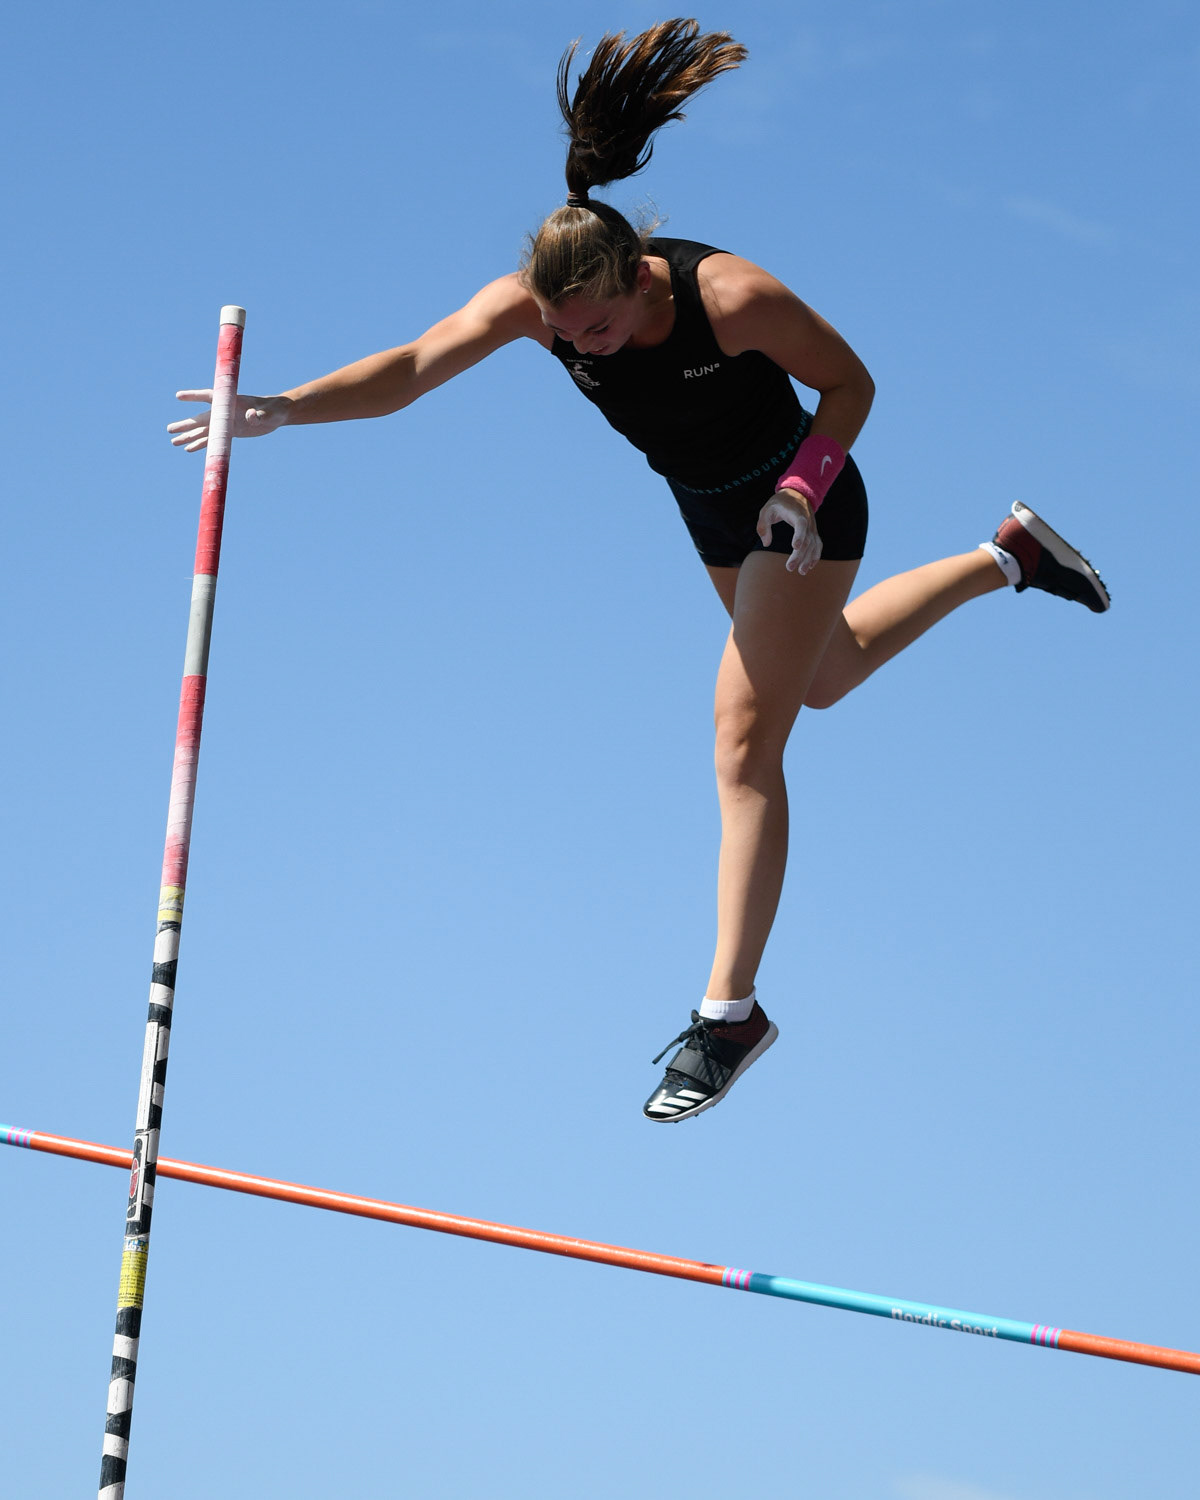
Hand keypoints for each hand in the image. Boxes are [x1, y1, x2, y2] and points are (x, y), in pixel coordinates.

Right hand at [168, 391, 292, 451]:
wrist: (275, 414)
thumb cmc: (273, 410)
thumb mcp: (268, 413)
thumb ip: (258, 414)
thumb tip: (250, 416)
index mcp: (230, 401)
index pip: (209, 397)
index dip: (194, 396)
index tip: (178, 396)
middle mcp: (223, 411)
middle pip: (201, 418)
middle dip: (185, 424)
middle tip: (169, 430)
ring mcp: (225, 422)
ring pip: (203, 430)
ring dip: (188, 436)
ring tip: (173, 442)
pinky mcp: (229, 432)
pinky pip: (212, 439)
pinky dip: (200, 444)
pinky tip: (188, 448)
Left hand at [756, 489, 822, 574]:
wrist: (797, 493)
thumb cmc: (779, 503)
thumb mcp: (766, 510)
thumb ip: (763, 526)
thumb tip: (766, 543)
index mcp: (796, 513)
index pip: (801, 524)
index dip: (799, 535)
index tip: (795, 547)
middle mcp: (807, 521)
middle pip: (807, 539)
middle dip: (799, 555)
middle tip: (789, 568)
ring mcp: (812, 527)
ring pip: (814, 544)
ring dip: (808, 559)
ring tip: (801, 572)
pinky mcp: (813, 532)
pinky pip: (817, 545)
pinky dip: (815, 556)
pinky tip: (809, 567)